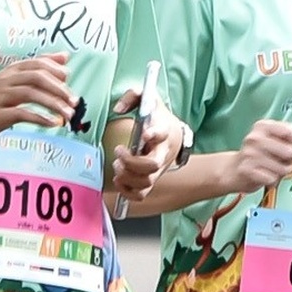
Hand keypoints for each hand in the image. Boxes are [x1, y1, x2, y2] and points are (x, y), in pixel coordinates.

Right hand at [0, 55, 79, 141]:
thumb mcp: (13, 79)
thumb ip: (38, 68)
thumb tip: (65, 57)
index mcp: (12, 71)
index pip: (38, 64)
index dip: (55, 69)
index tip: (68, 78)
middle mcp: (7, 81)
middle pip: (37, 77)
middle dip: (59, 88)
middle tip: (74, 101)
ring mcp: (2, 97)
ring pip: (32, 95)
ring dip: (53, 105)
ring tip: (68, 115)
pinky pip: (22, 114)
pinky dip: (40, 118)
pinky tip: (52, 124)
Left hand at [104, 87, 185, 209]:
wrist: (174, 136)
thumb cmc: (157, 118)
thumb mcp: (148, 99)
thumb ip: (133, 96)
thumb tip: (117, 109)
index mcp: (163, 132)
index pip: (162, 134)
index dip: (155, 134)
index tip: (145, 133)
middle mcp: (162, 154)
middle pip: (152, 165)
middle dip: (131, 162)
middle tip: (119, 152)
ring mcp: (157, 170)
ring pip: (145, 182)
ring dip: (126, 176)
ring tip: (118, 165)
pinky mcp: (150, 181)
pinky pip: (140, 195)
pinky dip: (127, 191)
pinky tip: (119, 179)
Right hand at [223, 117, 291, 194]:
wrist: (234, 171)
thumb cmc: (260, 155)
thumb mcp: (279, 142)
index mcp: (263, 126)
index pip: (291, 132)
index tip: (285, 146)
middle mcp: (255, 137)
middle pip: (291, 151)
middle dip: (289, 160)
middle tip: (277, 160)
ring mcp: (250, 154)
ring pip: (284, 167)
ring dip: (281, 172)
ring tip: (270, 169)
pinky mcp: (248, 170)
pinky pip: (273, 179)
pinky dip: (272, 181)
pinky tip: (264, 176)